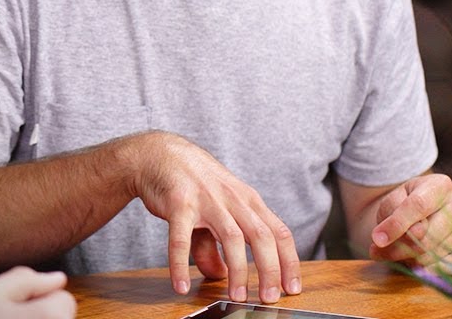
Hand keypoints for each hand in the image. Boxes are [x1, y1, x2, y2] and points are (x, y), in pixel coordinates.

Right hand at [131, 132, 300, 304]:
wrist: (159, 154)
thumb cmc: (193, 183)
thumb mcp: (213, 211)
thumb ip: (216, 246)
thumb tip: (220, 276)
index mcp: (248, 200)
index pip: (279, 233)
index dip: (289, 262)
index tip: (292, 288)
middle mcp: (232, 198)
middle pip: (261, 236)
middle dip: (270, 270)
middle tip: (269, 298)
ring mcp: (206, 199)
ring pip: (231, 237)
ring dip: (237, 270)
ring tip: (236, 296)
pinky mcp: (178, 203)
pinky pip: (181, 238)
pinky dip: (180, 264)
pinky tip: (181, 285)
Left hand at [369, 174, 451, 266]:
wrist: (421, 214)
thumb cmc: (404, 205)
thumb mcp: (391, 202)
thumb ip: (390, 217)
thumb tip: (384, 240)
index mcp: (439, 185)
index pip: (417, 205)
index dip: (397, 224)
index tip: (378, 239)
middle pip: (427, 235)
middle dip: (400, 248)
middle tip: (379, 251)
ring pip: (434, 254)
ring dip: (409, 259)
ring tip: (398, 251)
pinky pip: (446, 268)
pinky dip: (425, 270)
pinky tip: (413, 263)